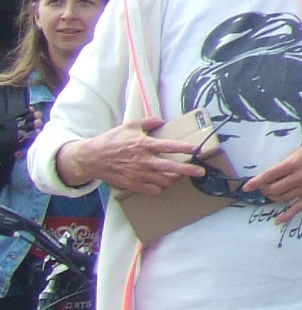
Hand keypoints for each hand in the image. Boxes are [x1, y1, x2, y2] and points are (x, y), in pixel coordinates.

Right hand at [60, 118, 204, 196]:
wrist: (92, 158)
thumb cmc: (111, 140)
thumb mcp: (129, 126)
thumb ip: (148, 122)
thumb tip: (162, 120)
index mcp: (143, 144)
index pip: (169, 146)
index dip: (184, 148)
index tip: (197, 149)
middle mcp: (143, 160)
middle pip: (171, 167)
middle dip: (188, 170)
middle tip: (201, 172)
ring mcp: (138, 174)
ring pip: (164, 180)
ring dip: (175, 178)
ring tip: (180, 175)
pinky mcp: (133, 184)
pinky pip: (153, 189)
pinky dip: (161, 187)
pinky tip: (164, 183)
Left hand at [247, 132, 301, 216]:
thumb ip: (288, 161)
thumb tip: (274, 173)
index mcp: (296, 162)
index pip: (270, 175)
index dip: (256, 182)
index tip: (246, 187)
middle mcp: (301, 176)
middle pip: (275, 189)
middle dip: (265, 189)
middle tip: (264, 186)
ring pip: (283, 198)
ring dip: (273, 197)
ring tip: (272, 193)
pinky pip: (298, 207)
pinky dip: (287, 215)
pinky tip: (278, 221)